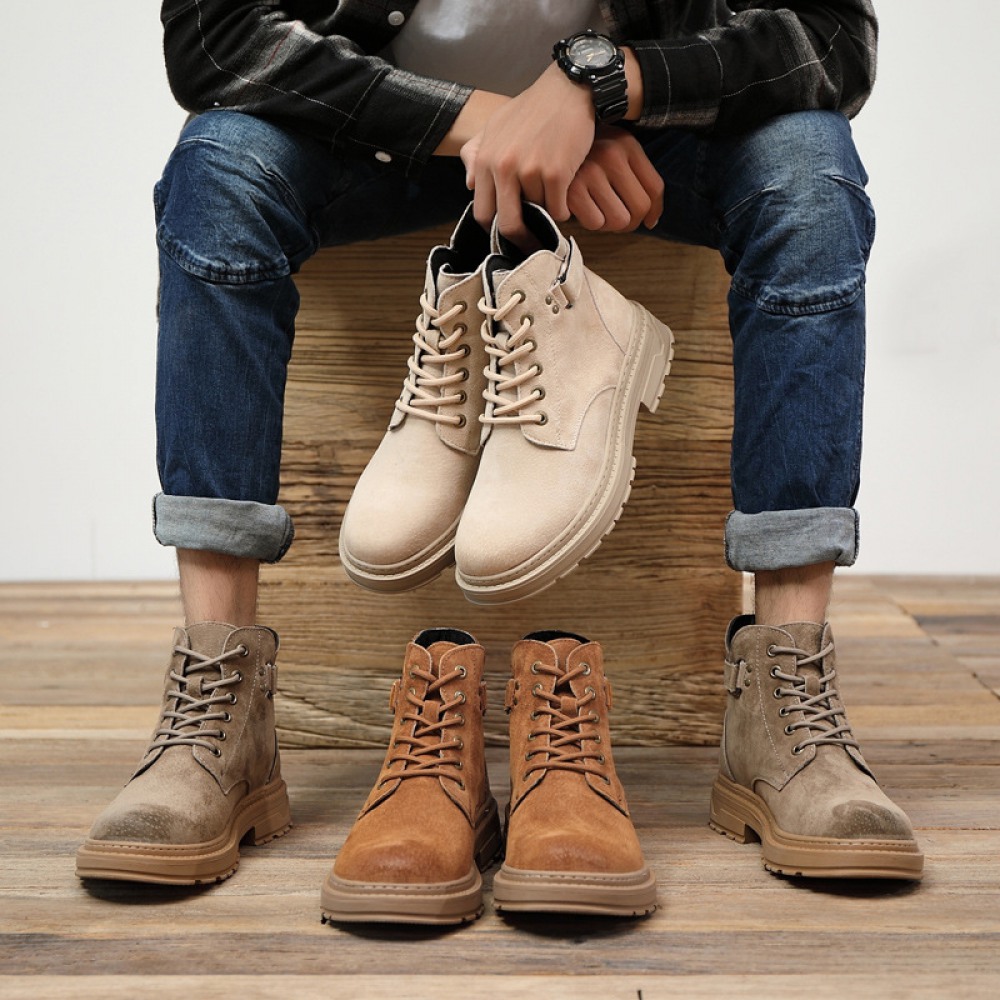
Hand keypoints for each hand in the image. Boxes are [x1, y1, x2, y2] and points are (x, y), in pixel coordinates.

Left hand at [460, 63, 595, 244]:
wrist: (568, 90)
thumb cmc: (533, 109)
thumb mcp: (497, 126)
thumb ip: (477, 155)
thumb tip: (469, 186)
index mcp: (485, 160)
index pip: (482, 213)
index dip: (494, 231)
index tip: (506, 236)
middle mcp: (503, 167)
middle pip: (507, 225)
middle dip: (520, 240)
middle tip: (530, 244)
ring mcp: (530, 171)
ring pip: (539, 214)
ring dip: (547, 212)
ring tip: (554, 193)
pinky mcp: (556, 173)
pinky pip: (559, 210)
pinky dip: (564, 208)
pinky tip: (566, 192)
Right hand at [567, 126, 662, 231]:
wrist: (545, 138)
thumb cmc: (581, 153)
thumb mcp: (613, 151)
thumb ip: (635, 178)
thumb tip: (651, 221)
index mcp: (626, 145)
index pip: (655, 189)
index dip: (653, 211)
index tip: (647, 221)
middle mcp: (611, 155)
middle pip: (639, 209)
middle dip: (630, 222)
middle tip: (616, 217)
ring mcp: (591, 172)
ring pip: (618, 220)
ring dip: (608, 223)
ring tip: (596, 211)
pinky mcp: (571, 189)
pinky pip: (594, 223)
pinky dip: (588, 222)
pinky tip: (580, 209)